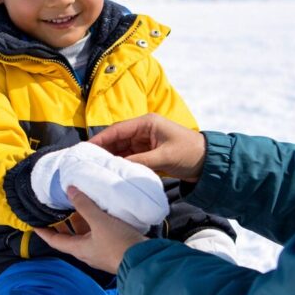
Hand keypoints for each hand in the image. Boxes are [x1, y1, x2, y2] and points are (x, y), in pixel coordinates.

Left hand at [34, 187, 147, 273]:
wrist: (144, 260)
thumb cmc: (118, 244)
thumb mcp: (99, 222)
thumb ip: (84, 205)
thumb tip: (70, 190)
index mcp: (78, 248)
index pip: (54, 241)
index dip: (43, 232)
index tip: (33, 223)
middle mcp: (87, 252)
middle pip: (70, 236)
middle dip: (63, 222)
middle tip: (57, 207)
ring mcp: (100, 251)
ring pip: (85, 234)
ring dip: (81, 220)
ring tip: (78, 204)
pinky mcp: (113, 248)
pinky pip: (98, 234)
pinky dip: (95, 223)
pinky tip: (99, 212)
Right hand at [89, 114, 205, 181]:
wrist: (209, 163)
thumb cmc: (190, 154)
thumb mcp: (164, 157)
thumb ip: (140, 161)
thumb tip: (118, 167)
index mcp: (146, 123)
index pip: (117, 130)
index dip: (100, 139)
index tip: (85, 149)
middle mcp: (143, 130)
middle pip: (116, 139)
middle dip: (102, 149)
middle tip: (85, 161)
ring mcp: (144, 142)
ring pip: (120, 149)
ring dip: (110, 158)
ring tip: (94, 168)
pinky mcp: (147, 153)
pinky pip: (128, 157)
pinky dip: (120, 163)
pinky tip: (110, 171)